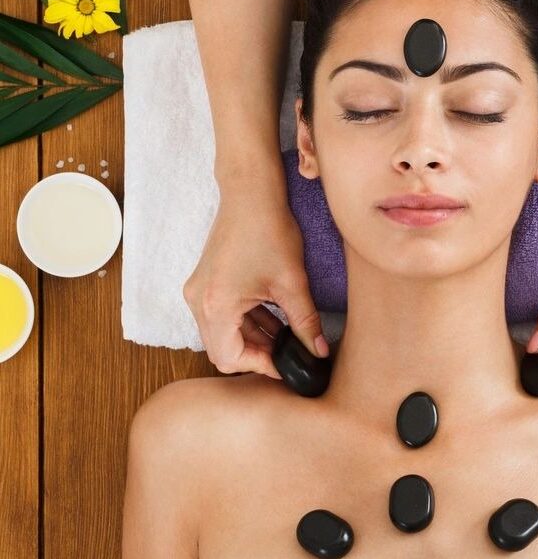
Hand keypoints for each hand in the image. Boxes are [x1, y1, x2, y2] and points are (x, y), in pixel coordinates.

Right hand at [183, 190, 327, 379]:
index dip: (261, 365)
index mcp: (215, 306)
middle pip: (223, 348)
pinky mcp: (206, 281)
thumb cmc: (268, 230)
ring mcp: (199, 290)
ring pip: (224, 332)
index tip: (288, 364)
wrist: (251, 193)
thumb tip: (318, 351)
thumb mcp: (292, 282)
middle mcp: (199, 301)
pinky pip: (222, 313)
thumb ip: (306, 322)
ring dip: (254, 336)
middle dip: (257, 353)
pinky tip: (275, 316)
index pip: (229, 358)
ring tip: (289, 334)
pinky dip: (246, 320)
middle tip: (290, 352)